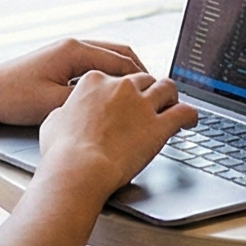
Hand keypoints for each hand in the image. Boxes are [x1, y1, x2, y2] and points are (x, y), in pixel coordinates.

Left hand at [0, 39, 143, 127]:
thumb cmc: (13, 97)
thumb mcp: (54, 104)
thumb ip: (87, 102)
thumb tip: (116, 105)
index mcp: (75, 50)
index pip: (122, 62)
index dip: (143, 80)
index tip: (158, 95)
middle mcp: (73, 45)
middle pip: (120, 55)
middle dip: (140, 74)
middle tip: (156, 94)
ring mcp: (66, 52)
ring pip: (108, 59)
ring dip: (125, 76)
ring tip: (140, 96)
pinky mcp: (59, 62)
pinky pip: (94, 66)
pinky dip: (109, 78)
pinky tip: (113, 96)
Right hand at [37, 71, 197, 195]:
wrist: (78, 168)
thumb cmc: (62, 150)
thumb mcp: (54, 121)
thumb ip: (66, 111)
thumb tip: (67, 114)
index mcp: (94, 81)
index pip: (116, 77)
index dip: (124, 90)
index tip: (126, 100)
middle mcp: (121, 87)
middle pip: (143, 79)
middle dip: (148, 90)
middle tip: (151, 103)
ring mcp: (141, 104)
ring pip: (167, 87)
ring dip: (171, 96)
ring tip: (173, 106)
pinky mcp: (159, 125)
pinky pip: (184, 112)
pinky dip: (191, 114)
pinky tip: (190, 121)